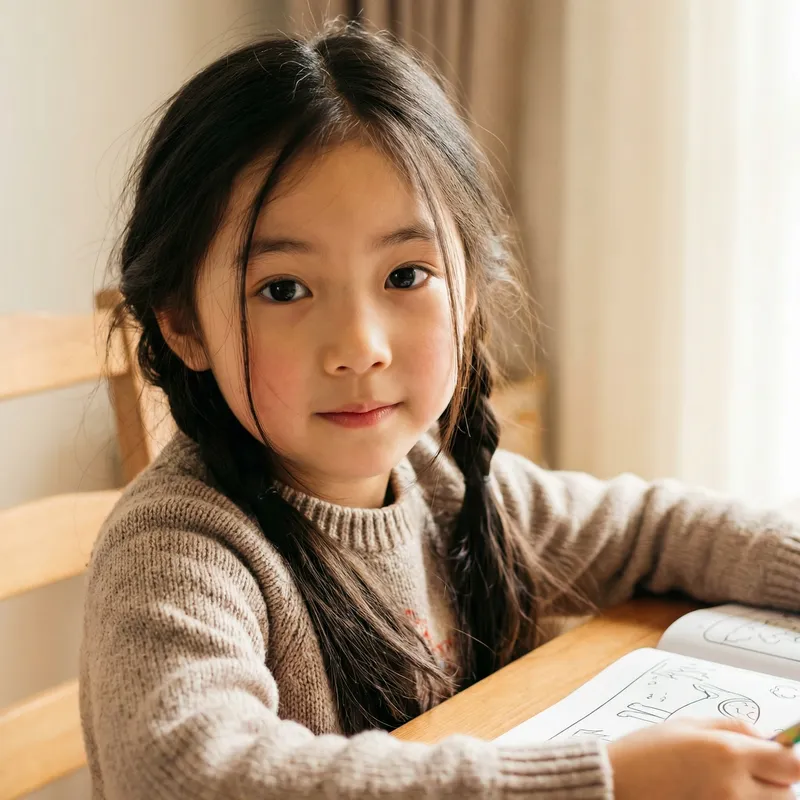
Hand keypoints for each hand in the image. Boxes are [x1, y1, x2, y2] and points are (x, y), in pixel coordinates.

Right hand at [607, 717, 799, 798]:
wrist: (615, 785)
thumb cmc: (644, 753)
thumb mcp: (687, 725)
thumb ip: (732, 727)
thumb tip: (767, 738)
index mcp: (727, 753)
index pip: (793, 765)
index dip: (790, 761)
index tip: (781, 758)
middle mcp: (734, 788)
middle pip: (789, 794)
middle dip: (775, 783)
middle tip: (748, 773)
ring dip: (760, 798)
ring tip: (729, 788)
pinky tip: (716, 797)